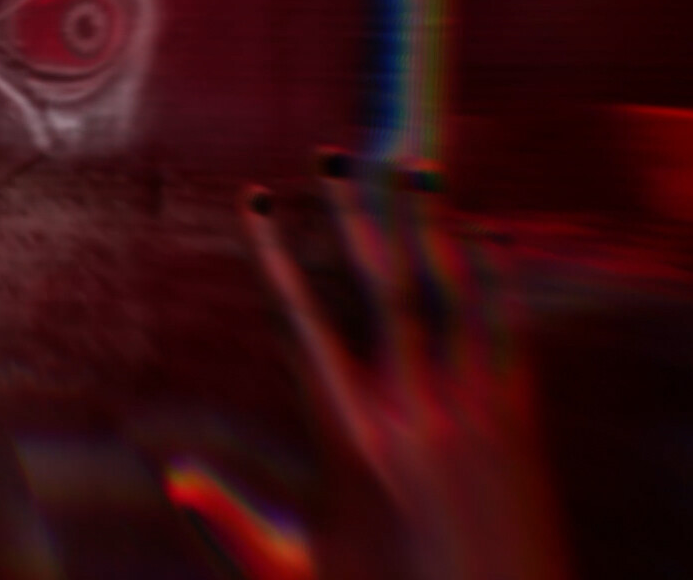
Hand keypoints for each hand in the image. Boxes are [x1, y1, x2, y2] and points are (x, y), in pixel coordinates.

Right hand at [173, 150, 571, 579]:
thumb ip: (230, 522)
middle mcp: (413, 408)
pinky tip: (482, 232)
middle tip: (333, 154)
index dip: (275, 254)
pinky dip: (495, 273)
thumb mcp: (294, 570)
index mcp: (348, 436)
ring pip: (451, 293)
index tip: (256, 199)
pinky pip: (508, 328)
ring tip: (411, 164)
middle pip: (382, 285)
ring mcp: (474, 408)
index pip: (301, 320)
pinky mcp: (520, 421)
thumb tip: (172, 475)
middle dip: (355, 212)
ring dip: (429, 223)